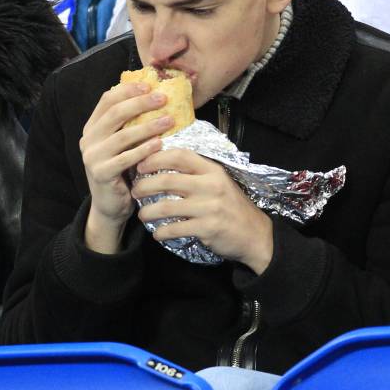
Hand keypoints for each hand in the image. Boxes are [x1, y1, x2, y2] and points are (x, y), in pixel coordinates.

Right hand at [79, 81, 172, 253]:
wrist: (109, 205)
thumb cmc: (122, 170)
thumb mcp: (122, 144)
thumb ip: (130, 124)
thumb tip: (156, 96)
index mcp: (92, 127)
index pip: (107, 100)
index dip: (128, 90)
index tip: (150, 85)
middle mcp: (88, 139)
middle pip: (115, 114)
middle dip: (141, 103)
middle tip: (163, 99)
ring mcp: (92, 156)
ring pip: (122, 135)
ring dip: (148, 126)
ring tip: (169, 121)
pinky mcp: (101, 173)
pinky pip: (125, 158)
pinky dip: (144, 149)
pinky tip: (160, 145)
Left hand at [132, 149, 273, 273]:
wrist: (254, 235)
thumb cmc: (231, 206)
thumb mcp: (219, 182)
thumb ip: (196, 173)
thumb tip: (162, 165)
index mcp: (212, 170)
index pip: (179, 155)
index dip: (155, 158)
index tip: (141, 166)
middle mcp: (211, 185)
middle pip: (168, 180)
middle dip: (144, 186)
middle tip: (135, 191)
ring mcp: (209, 207)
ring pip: (167, 207)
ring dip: (148, 212)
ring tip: (142, 215)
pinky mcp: (207, 228)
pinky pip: (175, 229)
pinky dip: (161, 232)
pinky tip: (157, 233)